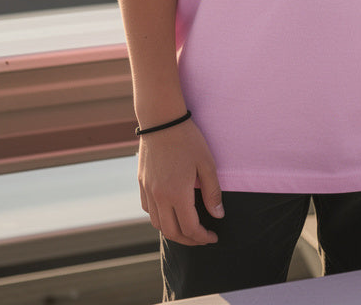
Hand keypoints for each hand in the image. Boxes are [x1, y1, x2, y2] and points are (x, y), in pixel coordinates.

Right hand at [137, 118, 224, 245]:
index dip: (203, 237)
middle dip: (189, 240)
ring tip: (188, 229)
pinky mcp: (142, 182)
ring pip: (157, 224)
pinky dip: (160, 218)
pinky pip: (148, 210)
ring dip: (173, 231)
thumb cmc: (187, 139)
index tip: (213, 237)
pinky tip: (170, 212)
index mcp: (177, 193)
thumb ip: (212, 192)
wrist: (161, 120)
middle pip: (172, 232)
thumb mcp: (206, 163)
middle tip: (202, 238)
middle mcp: (159, 197)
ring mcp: (148, 190)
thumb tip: (218, 215)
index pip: (190, 228)